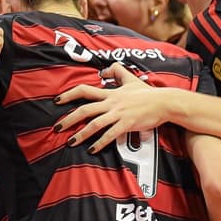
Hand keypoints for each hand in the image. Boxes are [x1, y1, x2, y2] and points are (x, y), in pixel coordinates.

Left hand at [54, 63, 171, 152]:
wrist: (164, 102)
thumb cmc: (147, 92)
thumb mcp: (130, 78)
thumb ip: (117, 72)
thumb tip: (104, 71)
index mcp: (110, 93)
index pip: (85, 90)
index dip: (69, 94)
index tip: (57, 100)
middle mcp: (111, 103)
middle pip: (85, 109)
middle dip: (69, 118)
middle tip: (56, 127)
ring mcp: (119, 114)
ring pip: (95, 123)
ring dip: (81, 134)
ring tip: (70, 142)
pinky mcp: (127, 124)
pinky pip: (110, 134)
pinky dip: (100, 142)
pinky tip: (92, 149)